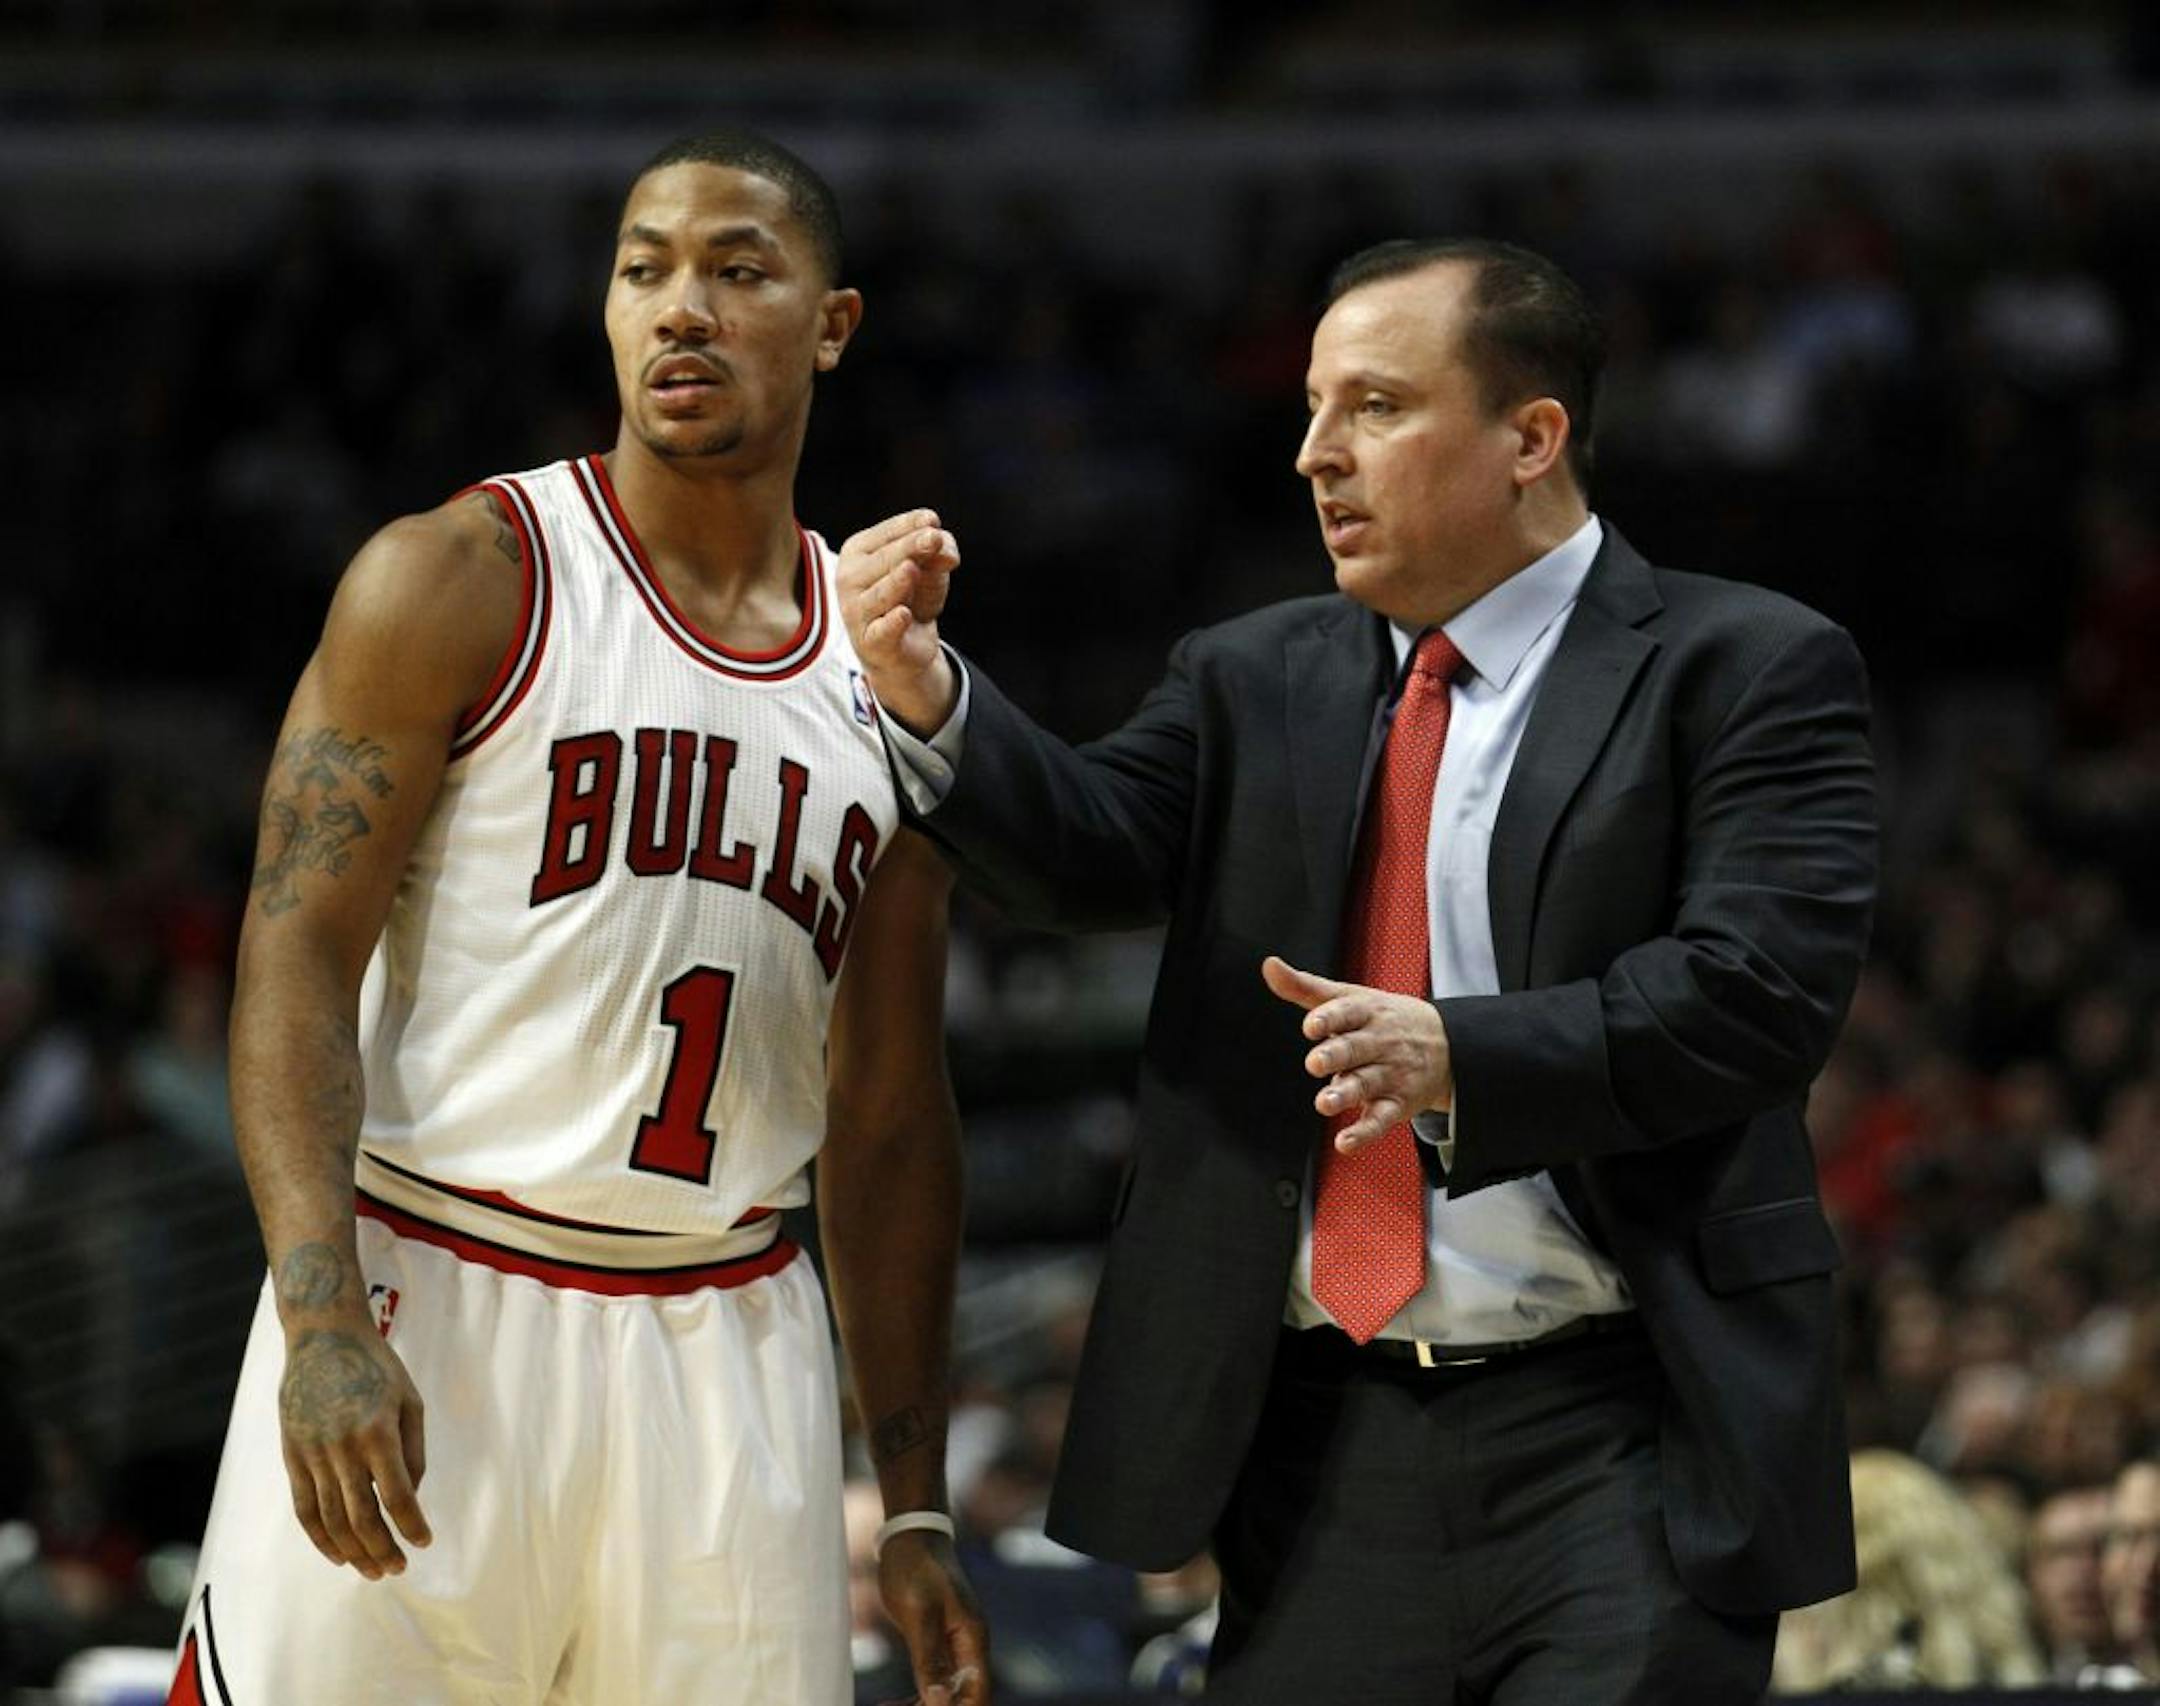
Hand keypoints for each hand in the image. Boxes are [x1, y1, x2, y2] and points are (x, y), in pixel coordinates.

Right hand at [277, 1316, 430, 1578]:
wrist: (323, 1338)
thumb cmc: (377, 1368)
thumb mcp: (409, 1401)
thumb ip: (413, 1451)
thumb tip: (410, 1496)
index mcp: (378, 1432)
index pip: (397, 1495)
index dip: (411, 1525)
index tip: (424, 1542)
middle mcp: (343, 1447)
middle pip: (362, 1516)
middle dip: (383, 1549)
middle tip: (398, 1569)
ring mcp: (313, 1454)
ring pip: (331, 1519)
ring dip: (354, 1551)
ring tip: (373, 1570)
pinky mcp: (292, 1456)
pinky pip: (304, 1508)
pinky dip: (320, 1537)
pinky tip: (339, 1554)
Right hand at [839, 509, 961, 734]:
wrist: (906, 646)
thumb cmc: (913, 596)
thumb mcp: (930, 568)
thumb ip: (938, 552)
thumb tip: (945, 549)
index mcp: (858, 552)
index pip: (887, 533)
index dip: (911, 524)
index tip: (933, 520)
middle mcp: (849, 579)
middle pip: (885, 559)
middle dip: (910, 548)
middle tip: (934, 539)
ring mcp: (856, 611)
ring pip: (882, 593)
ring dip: (898, 582)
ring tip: (912, 570)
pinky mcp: (871, 641)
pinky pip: (883, 630)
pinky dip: (893, 623)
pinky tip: (903, 614)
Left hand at [878, 1528, 989, 1705]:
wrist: (910, 1536)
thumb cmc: (917, 1569)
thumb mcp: (920, 1616)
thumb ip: (930, 1660)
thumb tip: (939, 1703)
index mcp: (973, 1640)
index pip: (978, 1695)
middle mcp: (968, 1646)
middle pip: (962, 1697)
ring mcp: (953, 1644)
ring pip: (946, 1691)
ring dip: (922, 1704)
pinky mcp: (937, 1640)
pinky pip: (933, 1678)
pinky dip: (917, 1692)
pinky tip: (892, 1701)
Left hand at [1262, 955, 1452, 1151]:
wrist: (1448, 1044)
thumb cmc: (1383, 1019)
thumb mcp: (1350, 998)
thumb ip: (1305, 986)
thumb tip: (1269, 966)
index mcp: (1367, 1013)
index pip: (1348, 1013)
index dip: (1329, 1018)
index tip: (1311, 1024)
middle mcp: (1379, 1043)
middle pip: (1356, 1049)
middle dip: (1336, 1055)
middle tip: (1315, 1062)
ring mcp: (1390, 1074)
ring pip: (1367, 1084)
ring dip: (1346, 1094)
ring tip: (1324, 1102)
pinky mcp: (1397, 1104)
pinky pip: (1380, 1120)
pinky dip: (1364, 1133)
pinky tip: (1345, 1143)